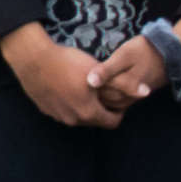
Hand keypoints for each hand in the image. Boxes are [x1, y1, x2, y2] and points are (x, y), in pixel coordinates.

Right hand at [0, 24, 128, 128]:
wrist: (33, 59)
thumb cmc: (68, 63)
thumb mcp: (100, 72)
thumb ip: (124, 86)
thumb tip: (147, 93)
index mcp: (87, 113)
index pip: (112, 122)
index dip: (120, 110)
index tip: (120, 97)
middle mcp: (72, 120)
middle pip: (95, 120)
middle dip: (103, 108)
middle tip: (106, 90)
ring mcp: (57, 116)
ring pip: (78, 115)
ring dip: (86, 105)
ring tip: (88, 86)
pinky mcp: (45, 110)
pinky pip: (64, 110)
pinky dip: (70, 103)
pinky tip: (70, 85)